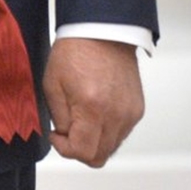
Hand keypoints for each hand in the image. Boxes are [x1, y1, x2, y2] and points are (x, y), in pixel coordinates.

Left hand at [42, 37, 143, 166]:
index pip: (83, 152)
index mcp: (92, 108)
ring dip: (94, 142)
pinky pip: (121, 133)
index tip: (56, 134)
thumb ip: (59, 118)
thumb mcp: (52, 85)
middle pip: (99, 156)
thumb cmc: (74, 53)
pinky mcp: (138, 110)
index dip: (64, 149)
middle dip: (79, 150)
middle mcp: (117, 115)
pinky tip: (95, 113)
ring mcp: (130, 114)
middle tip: (66, 132)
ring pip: (111, 147)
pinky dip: (107, 131)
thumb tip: (65, 137)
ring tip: (81, 119)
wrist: (102, 32)